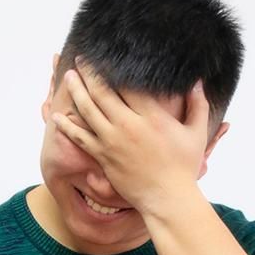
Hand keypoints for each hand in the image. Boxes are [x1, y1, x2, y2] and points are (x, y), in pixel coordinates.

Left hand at [51, 57, 210, 218]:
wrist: (167, 198)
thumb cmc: (183, 167)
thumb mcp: (196, 133)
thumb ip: (198, 105)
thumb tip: (199, 82)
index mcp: (151, 117)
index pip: (127, 84)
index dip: (113, 68)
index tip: (106, 56)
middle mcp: (128, 125)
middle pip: (102, 92)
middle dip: (90, 73)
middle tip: (81, 59)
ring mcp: (112, 141)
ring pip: (88, 110)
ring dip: (76, 91)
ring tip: (69, 77)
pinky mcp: (103, 156)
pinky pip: (80, 137)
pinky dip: (67, 126)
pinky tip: (56, 116)